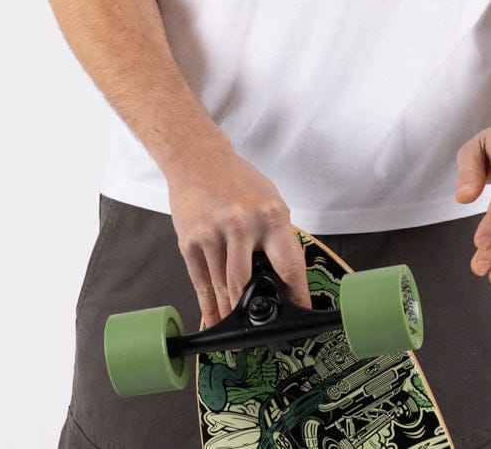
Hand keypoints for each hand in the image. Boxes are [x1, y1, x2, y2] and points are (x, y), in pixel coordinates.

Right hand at [167, 150, 311, 327]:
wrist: (198, 159)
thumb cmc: (238, 180)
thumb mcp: (269, 201)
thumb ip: (277, 236)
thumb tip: (286, 277)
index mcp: (270, 215)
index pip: (289, 265)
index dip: (296, 295)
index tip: (300, 313)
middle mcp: (242, 224)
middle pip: (249, 283)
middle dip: (255, 311)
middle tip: (264, 331)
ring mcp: (213, 233)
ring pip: (224, 287)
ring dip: (230, 312)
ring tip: (237, 331)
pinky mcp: (189, 240)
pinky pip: (201, 281)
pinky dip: (208, 305)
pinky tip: (214, 319)